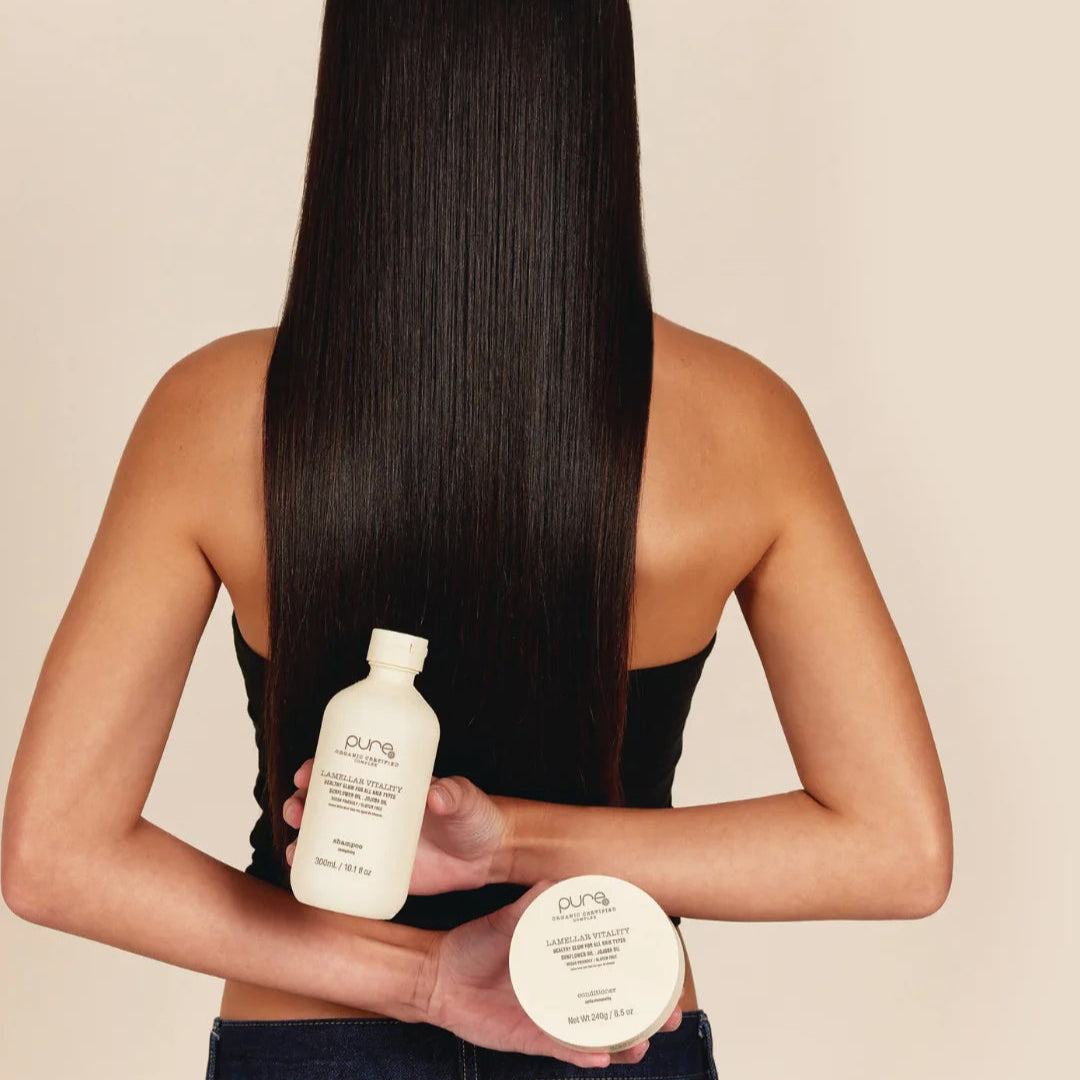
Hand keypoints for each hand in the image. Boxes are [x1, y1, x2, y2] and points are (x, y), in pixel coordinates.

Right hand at [284, 760, 513, 893]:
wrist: (487, 855)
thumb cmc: (475, 816)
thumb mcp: (465, 799)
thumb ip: (453, 794)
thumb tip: (436, 794)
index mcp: (391, 782)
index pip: (350, 767)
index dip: (322, 765)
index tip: (307, 770)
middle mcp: (376, 807)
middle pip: (328, 799)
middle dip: (303, 801)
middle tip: (297, 807)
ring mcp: (374, 839)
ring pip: (327, 832)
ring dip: (304, 834)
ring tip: (295, 843)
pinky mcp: (377, 868)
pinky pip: (341, 866)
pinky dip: (317, 866)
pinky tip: (303, 867)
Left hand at [416, 880, 683, 1067]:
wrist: (439, 977)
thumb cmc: (474, 945)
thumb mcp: (504, 921)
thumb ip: (528, 906)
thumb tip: (552, 885)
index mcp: (565, 962)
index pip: (612, 966)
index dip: (644, 971)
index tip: (672, 969)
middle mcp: (565, 991)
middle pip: (617, 1006)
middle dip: (649, 1014)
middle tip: (671, 1015)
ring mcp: (552, 1017)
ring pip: (598, 1035)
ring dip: (623, 1042)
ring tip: (641, 1043)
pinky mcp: (533, 1039)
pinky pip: (564, 1050)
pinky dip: (583, 1054)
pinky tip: (600, 1056)